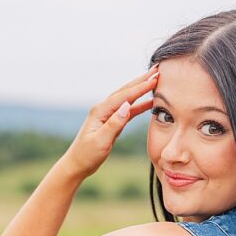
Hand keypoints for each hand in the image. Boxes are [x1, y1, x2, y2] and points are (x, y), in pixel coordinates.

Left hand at [60, 64, 158, 179]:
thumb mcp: (100, 141)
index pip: (124, 96)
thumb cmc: (86, 155)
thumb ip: (114, 124)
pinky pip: (128, 110)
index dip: (140, 87)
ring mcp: (107, 115)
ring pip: (128, 98)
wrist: (77, 165)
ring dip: (141, 89)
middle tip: (158, 70)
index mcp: (100, 111)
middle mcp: (103, 109)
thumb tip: (127, 106)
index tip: (155, 78)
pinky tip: (150, 102)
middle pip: (126, 91)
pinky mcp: (111, 122)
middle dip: (142, 80)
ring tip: (156, 80)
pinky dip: (139, 105)